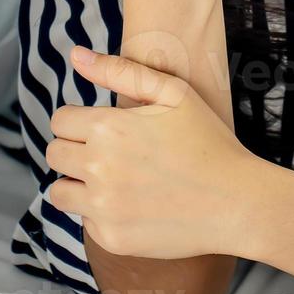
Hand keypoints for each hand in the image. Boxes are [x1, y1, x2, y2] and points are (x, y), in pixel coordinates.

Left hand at [47, 46, 262, 260]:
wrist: (237, 202)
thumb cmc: (209, 142)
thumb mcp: (173, 93)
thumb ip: (120, 71)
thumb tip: (76, 54)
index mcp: (108, 128)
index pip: (60, 120)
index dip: (80, 121)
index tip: (105, 128)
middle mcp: (98, 168)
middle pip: (55, 154)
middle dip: (76, 149)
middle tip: (112, 153)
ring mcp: (103, 207)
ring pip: (60, 191)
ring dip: (78, 183)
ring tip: (114, 179)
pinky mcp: (111, 238)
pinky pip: (85, 221)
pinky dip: (101, 214)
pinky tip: (134, 204)